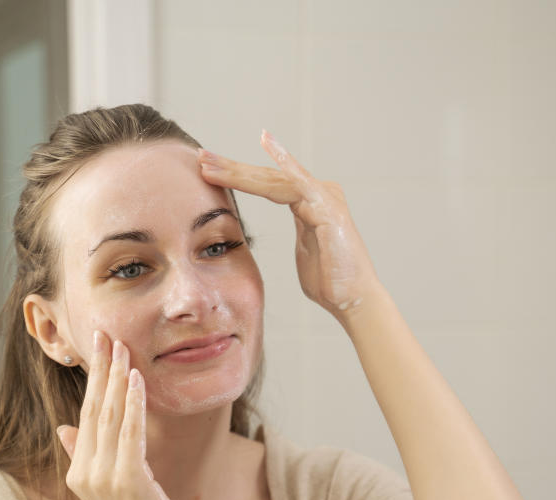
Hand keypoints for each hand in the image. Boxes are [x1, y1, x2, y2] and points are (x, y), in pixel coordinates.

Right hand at [56, 331, 190, 499]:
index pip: (87, 414)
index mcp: (79, 469)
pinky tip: (136, 379)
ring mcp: (105, 476)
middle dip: (101, 368)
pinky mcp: (128, 480)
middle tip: (106, 333)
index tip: (99, 346)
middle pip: (95, 408)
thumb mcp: (108, 486)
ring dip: (117, 378)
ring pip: (111, 416)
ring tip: (122, 347)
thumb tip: (64, 427)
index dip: (93, 378)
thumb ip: (83, 455)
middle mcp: (86, 471)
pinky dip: (133, 404)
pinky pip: (130, 433)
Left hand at [198, 131, 379, 316]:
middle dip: (231, 167)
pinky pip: (299, 183)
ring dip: (240, 171)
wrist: (354, 300)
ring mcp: (324, 198)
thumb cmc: (330, 283)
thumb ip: (297, 239)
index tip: (206, 169)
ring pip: (274, 179)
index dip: (236, 175)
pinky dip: (283, 163)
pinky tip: (267, 143)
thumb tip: (288, 242)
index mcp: (308, 204)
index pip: (266, 184)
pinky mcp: (327, 208)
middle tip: (200, 156)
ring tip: (210, 164)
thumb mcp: (304, 253)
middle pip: (267, 176)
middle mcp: (317, 194)